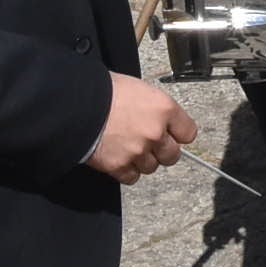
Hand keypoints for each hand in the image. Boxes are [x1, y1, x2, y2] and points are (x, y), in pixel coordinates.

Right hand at [84, 73, 198, 184]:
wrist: (77, 104)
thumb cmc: (104, 90)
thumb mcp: (138, 88)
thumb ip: (155, 108)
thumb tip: (160, 118)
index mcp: (164, 108)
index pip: (188, 133)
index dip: (178, 134)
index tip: (172, 134)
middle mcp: (155, 132)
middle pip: (172, 155)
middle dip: (161, 151)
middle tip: (148, 143)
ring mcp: (138, 151)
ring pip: (151, 167)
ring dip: (142, 160)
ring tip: (128, 147)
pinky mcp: (119, 166)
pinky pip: (132, 177)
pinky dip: (126, 171)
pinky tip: (119, 157)